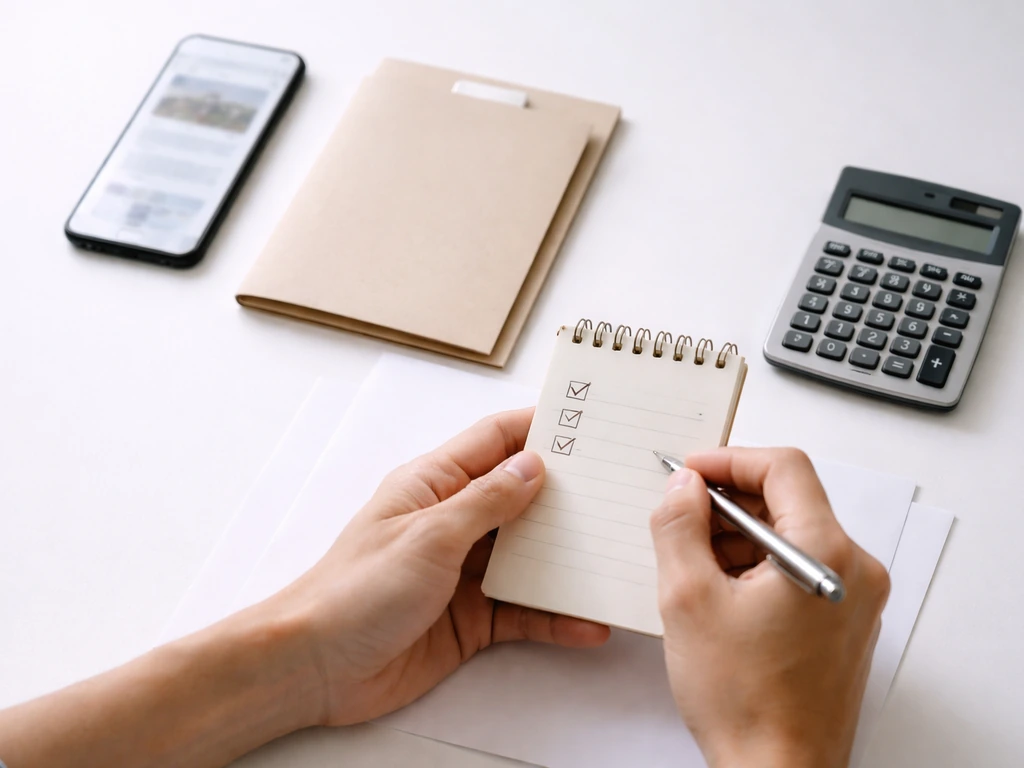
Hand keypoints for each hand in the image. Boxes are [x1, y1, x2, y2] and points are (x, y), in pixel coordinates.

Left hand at [268, 407, 609, 725]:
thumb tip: (534, 466)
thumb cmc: (356, 590)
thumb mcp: (429, 535)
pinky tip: (588, 624)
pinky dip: (555, 617)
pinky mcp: (471, 617)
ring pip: (529, 556)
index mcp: (434, 485)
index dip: (539, 428)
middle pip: (521, 497)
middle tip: (619, 490)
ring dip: (568, 559)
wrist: (317, 668)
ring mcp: (464, 570)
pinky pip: (524, 611)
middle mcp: (453, 521)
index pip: (494, 441)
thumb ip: (486, 501)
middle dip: (568, 496)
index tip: (587, 423)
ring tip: (615, 557)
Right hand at [649, 448, 889, 767]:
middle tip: (681, 520)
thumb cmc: (746, 703)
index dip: (729, 461)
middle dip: (728, 503)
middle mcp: (854, 571)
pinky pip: (799, 568)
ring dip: (739, 537)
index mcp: (826, 555)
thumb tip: (682, 486)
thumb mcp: (688, 599)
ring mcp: (853, 598)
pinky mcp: (843, 621)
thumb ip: (678, 526)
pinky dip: (757, 566)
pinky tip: (719, 594)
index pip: (783, 468)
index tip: (691, 471)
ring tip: (694, 569)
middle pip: (789, 500)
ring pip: (791, 535)